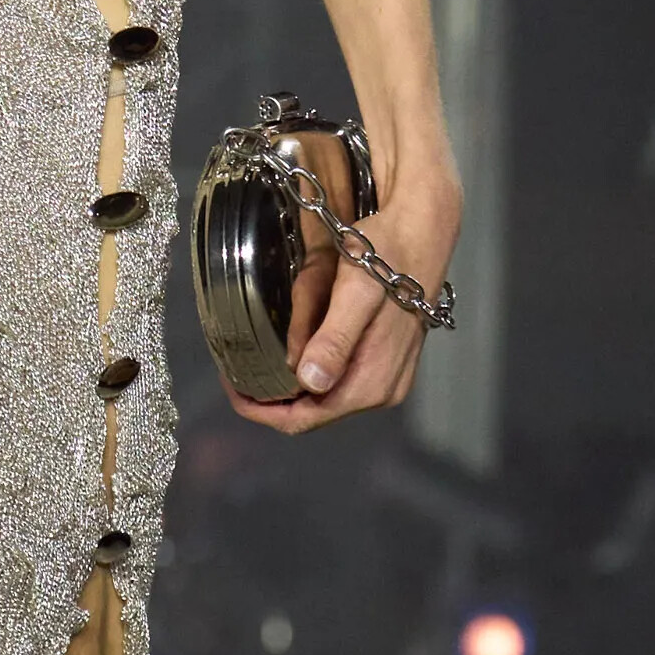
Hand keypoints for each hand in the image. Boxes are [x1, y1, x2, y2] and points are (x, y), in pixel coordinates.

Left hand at [226, 178, 460, 438]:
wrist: (421, 235)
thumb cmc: (388, 255)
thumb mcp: (355, 292)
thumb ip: (334, 339)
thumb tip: (310, 381)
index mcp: (372, 382)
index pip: (304, 419)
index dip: (262, 411)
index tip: (232, 387)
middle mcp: (382, 391)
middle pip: (312, 415)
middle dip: (272, 401)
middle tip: (236, 374)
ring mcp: (387, 381)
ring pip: (323, 402)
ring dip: (289, 389)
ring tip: (257, 364)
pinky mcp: (386, 366)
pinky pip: (337, 385)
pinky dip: (308, 376)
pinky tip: (290, 357)